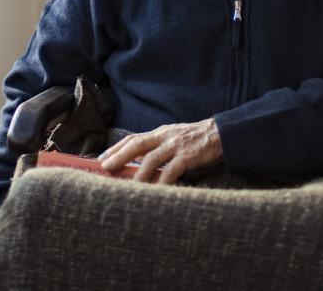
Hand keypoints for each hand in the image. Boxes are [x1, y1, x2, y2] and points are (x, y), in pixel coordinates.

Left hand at [98, 119, 222, 184]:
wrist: (221, 133)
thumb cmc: (195, 139)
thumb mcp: (173, 138)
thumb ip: (158, 147)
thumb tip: (138, 161)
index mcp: (160, 132)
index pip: (133, 138)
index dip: (116, 148)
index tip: (102, 158)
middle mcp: (165, 136)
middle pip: (136, 144)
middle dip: (119, 156)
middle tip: (106, 167)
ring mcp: (176, 145)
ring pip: (152, 159)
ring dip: (139, 174)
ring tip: (129, 186)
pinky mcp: (188, 156)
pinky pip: (172, 170)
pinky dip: (163, 181)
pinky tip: (157, 190)